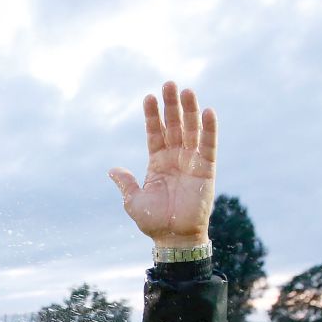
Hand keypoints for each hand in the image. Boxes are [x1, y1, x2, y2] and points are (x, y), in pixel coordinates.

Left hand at [108, 82, 216, 247]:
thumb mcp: (133, 201)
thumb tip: (112, 169)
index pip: (155, 133)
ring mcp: (191, 162)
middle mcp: (175, 159)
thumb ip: (125, 183)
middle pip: (174, 126)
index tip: (148, 97)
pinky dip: (209, 129)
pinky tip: (208, 111)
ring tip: (187, 90)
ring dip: (190, 111)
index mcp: (158, 163)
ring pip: (191, 131)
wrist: (173, 238)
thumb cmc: (154, 221)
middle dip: (171, 106)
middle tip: (169, 83)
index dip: (152, 116)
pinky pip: (209, 146)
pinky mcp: (207, 170)